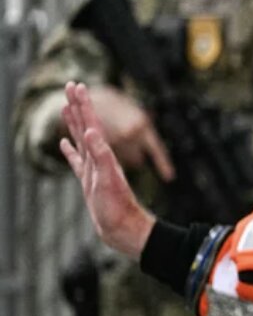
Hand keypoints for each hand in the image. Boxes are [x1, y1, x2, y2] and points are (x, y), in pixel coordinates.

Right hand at [59, 82, 157, 257]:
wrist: (124, 229)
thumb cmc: (117, 207)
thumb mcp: (108, 180)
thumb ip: (101, 156)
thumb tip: (91, 132)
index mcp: (103, 155)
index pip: (92, 124)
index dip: (84, 105)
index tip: (76, 86)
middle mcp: (99, 158)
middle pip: (86, 126)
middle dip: (78, 106)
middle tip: (71, 86)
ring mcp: (93, 169)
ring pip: (81, 140)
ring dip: (74, 123)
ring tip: (66, 107)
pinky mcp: (89, 181)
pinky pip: (77, 161)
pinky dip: (70, 151)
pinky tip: (65, 144)